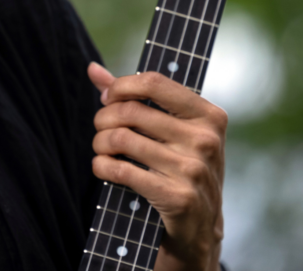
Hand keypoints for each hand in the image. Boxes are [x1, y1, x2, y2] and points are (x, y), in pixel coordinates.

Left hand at [87, 62, 225, 270]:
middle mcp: (206, 140)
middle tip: (100, 130)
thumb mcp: (170, 133)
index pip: (154, 82)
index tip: (107, 98)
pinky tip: (103, 168)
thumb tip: (93, 70)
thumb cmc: (180, 171)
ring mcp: (194, 169)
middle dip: (103, 119)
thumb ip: (132, 98)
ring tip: (101, 150)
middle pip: (130, 111)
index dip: (121, 86)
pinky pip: (121, 170)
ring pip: (120, 139)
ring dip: (99, 144)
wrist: (199, 231)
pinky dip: (102, 167)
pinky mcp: (178, 197)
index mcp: (209, 116)